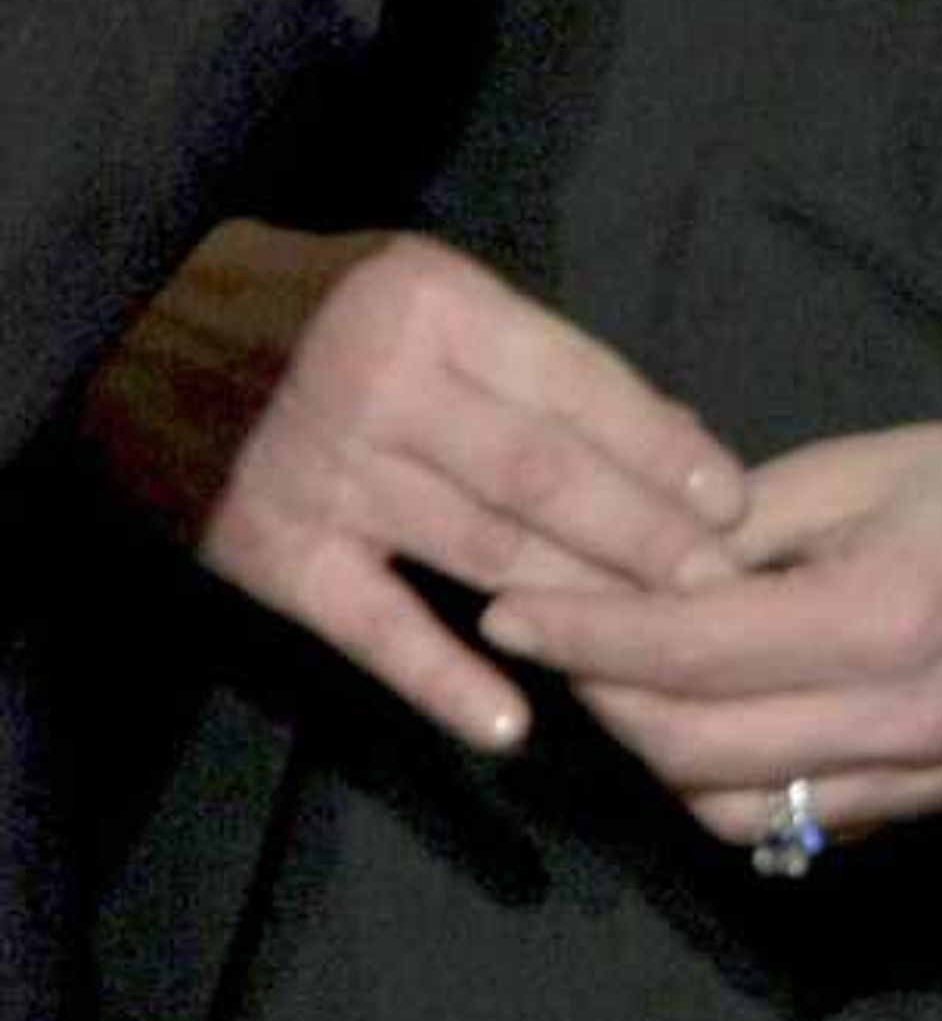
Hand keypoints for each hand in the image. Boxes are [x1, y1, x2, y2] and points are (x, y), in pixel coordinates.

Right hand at [82, 220, 748, 750]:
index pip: (579, 390)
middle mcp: (380, 384)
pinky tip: (511, 725)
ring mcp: (324, 473)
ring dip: (586, 607)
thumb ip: (540, 363)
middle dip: (650, 542)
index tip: (736, 509)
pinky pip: (376, 627)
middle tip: (724, 593)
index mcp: (431, 305)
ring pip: (488, 552)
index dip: (666, 455)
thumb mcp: (423, 295)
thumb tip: (682, 438)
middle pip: (547, 478)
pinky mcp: (271, 551)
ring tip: (663, 648)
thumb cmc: (310, 309)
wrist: (127, 324)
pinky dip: (443, 680)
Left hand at [478, 421, 941, 845]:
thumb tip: (647, 570)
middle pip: (690, 750)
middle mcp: (892, 719)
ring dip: (663, 762)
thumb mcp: (869, 467)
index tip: (510, 612)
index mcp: (873, 619)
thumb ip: (746, 526)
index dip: (580, 635)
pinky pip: (802, 826)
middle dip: (605, 701)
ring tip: (637, 693)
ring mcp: (918, 774)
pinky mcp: (935, 800)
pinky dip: (735, 793)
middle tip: (566, 647)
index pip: (683, 651)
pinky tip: (716, 734)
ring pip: (735, 811)